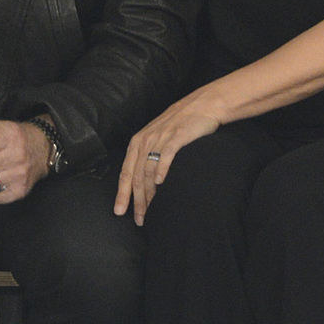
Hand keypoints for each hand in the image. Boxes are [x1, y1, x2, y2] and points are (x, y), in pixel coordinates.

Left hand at [114, 91, 221, 225]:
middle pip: (136, 176)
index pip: (125, 172)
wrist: (203, 105)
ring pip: (148, 170)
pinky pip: (165, 155)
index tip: (120, 211)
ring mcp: (161, 138)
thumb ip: (149, 153)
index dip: (122, 194)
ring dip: (148, 194)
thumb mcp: (159, 135)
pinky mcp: (177, 136)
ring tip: (150, 211)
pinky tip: (161, 182)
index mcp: (138, 141)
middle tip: (139, 219)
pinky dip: (161, 170)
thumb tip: (145, 180)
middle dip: (136, 201)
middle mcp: (146, 140)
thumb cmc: (181, 122)